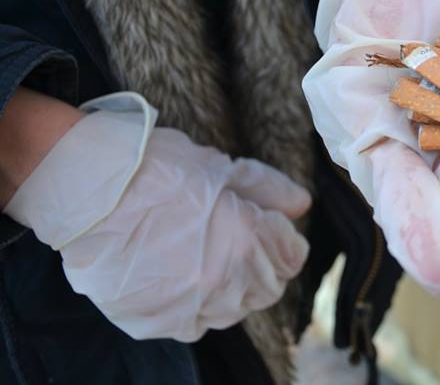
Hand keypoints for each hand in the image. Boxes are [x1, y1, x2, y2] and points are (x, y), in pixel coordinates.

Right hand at [4, 93, 310, 341]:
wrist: (87, 188)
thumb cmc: (157, 168)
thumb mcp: (222, 167)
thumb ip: (269, 190)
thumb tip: (302, 205)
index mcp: (248, 241)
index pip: (291, 257)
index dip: (281, 236)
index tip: (264, 221)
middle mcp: (224, 283)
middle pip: (266, 287)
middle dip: (260, 262)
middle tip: (231, 235)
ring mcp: (187, 307)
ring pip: (231, 309)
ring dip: (228, 286)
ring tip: (200, 252)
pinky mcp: (153, 322)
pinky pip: (190, 322)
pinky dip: (191, 303)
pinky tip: (174, 273)